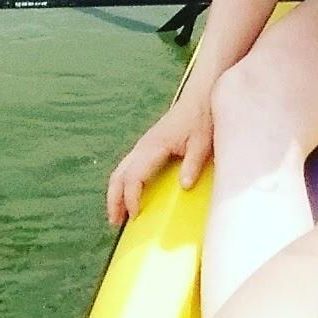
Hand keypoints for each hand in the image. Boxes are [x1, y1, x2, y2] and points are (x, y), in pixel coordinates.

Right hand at [106, 96, 211, 225]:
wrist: (200, 95)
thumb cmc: (201, 117)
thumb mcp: (203, 142)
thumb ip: (193, 163)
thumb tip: (184, 186)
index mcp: (154, 146)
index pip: (133, 176)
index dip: (130, 198)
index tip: (135, 216)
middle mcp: (143, 145)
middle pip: (118, 175)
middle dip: (114, 200)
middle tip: (116, 222)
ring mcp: (144, 144)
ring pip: (120, 170)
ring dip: (116, 193)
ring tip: (119, 215)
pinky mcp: (148, 144)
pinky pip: (128, 166)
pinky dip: (123, 183)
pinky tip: (131, 194)